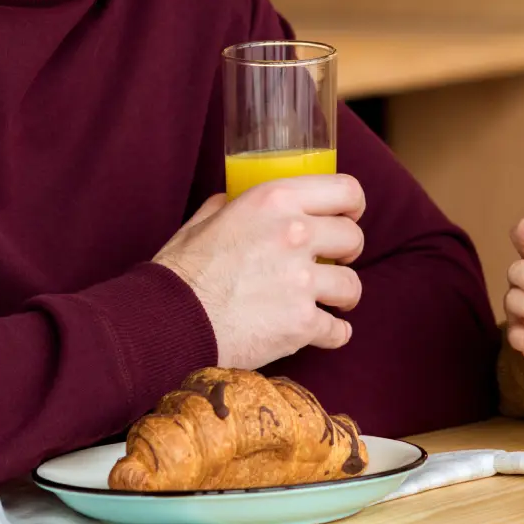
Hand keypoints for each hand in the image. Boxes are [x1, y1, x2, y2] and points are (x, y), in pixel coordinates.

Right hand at [153, 175, 366, 369]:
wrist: (169, 322)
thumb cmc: (181, 272)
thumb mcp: (200, 224)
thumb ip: (223, 207)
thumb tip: (229, 200)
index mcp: (274, 201)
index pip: (344, 190)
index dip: (353, 205)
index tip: (349, 217)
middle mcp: (295, 234)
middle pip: (353, 238)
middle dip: (348, 252)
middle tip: (336, 262)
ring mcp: (302, 280)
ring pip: (352, 286)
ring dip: (344, 295)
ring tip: (333, 301)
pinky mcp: (302, 323)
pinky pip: (338, 329)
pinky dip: (334, 333)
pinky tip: (326, 332)